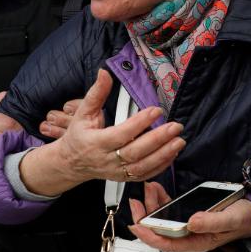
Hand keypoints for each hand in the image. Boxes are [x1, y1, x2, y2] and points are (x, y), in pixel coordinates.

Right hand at [19, 70, 184, 196]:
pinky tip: (172, 154)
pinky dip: (161, 166)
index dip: (140, 122)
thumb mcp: (83, 113)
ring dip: (163, 155)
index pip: (121, 134)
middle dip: (158, 139)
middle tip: (175, 126)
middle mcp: (107, 160)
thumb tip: (104, 73)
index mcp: (96, 142)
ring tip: (179, 141)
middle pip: (135, 152)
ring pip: (142, 167)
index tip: (156, 110)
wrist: (71, 163)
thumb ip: (96, 93)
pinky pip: (145, 175)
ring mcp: (116, 172)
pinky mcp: (124, 178)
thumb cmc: (78, 136)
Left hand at [128, 183, 250, 251]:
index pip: (164, 243)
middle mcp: (188, 236)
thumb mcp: (229, 219)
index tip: (137, 224)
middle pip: (158, 231)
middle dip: (144, 216)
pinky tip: (157, 189)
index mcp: (195, 242)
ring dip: (151, 205)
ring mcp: (187, 225)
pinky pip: (169, 210)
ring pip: (161, 219)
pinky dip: (160, 200)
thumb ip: (211, 222)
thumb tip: (191, 222)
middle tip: (136, 202)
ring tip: (148, 189)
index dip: (147, 235)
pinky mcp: (189, 214)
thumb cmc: (243, 219)